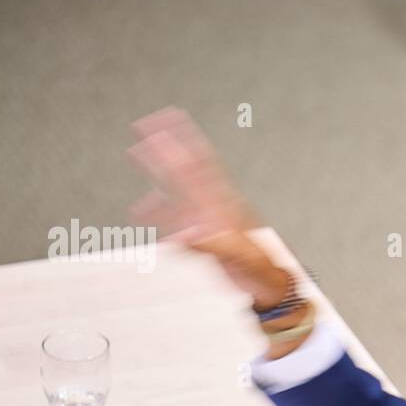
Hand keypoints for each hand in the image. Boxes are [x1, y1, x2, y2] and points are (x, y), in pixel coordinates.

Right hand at [126, 107, 285, 306]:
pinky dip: (157, 209)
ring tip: (138, 152)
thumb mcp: (241, 258)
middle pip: (187, 169)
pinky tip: (143, 206)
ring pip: (178, 188)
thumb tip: (186, 234)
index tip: (169, 118)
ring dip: (158, 170)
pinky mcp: (203, 235)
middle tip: (147, 123)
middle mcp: (213, 207)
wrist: (267, 287)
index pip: (200, 166)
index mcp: (224, 206)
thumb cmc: (260, 272)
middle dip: (167, 145)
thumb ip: (214, 245)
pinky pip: (174, 217)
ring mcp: (207, 219)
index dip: (185, 140)